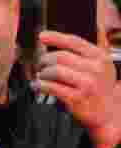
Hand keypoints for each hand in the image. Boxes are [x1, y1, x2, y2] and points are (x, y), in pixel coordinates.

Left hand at [34, 31, 120, 147]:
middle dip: (45, 60)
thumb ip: (90, 51)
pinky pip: (51, 87)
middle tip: (40, 65)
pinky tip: (37, 85)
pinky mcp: (76, 98)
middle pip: (60, 56)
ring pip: (54, 71)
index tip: (42, 36)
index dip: (55, 37)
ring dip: (42, 73)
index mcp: (99, 56)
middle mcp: (94, 68)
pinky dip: (40, 85)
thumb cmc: (100, 87)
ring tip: (41, 76)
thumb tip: (76, 35)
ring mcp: (86, 83)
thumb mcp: (102, 66)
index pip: (74, 41)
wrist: (109, 112)